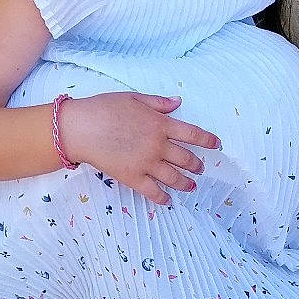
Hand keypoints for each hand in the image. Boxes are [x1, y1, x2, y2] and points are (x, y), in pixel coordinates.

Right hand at [58, 92, 220, 206]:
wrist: (80, 128)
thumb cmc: (104, 108)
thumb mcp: (134, 98)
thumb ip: (158, 103)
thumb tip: (178, 102)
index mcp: (161, 124)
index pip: (193, 134)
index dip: (208, 140)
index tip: (217, 145)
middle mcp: (158, 145)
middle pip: (186, 158)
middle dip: (197, 164)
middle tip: (201, 168)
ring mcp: (146, 163)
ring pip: (174, 177)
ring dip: (186, 182)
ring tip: (191, 186)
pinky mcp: (132, 177)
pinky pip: (153, 191)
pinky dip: (163, 197)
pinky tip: (169, 200)